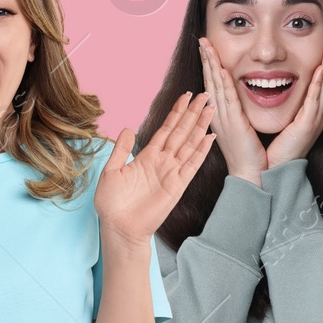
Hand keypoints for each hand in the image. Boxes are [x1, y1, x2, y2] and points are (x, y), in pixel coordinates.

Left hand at [95, 91, 215, 249]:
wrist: (119, 227)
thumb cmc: (112, 203)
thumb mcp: (111, 171)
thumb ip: (121, 149)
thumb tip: (128, 128)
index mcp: (147, 156)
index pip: (166, 129)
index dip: (176, 112)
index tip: (186, 96)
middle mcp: (162, 161)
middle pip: (182, 132)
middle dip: (193, 113)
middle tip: (205, 95)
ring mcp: (171, 172)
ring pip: (190, 144)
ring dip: (200, 126)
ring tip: (211, 109)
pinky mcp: (177, 185)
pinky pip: (192, 164)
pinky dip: (201, 150)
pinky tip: (210, 137)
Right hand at [199, 38, 265, 185]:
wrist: (251, 174)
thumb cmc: (249, 154)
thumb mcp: (241, 128)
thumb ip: (238, 113)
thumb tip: (238, 100)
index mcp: (220, 115)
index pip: (212, 84)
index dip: (208, 65)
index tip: (206, 49)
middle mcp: (217, 114)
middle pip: (209, 80)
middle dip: (206, 59)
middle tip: (202, 40)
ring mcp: (223, 118)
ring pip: (215, 85)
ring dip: (211, 64)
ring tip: (207, 46)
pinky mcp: (233, 123)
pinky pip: (227, 99)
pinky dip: (222, 83)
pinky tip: (220, 68)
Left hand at [267, 36, 322, 167]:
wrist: (272, 170)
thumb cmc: (274, 147)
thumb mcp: (283, 121)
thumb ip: (285, 106)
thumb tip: (273, 87)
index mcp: (312, 112)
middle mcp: (318, 113)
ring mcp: (316, 119)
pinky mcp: (308, 124)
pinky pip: (315, 99)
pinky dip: (320, 83)